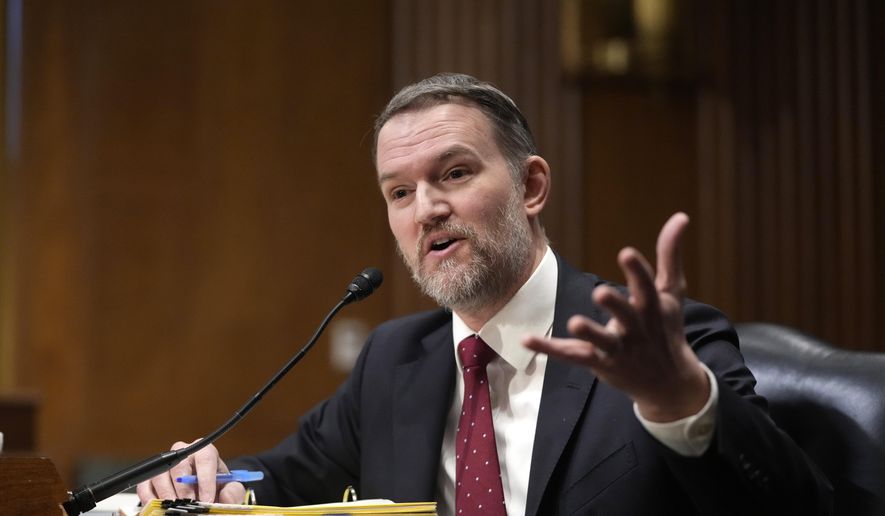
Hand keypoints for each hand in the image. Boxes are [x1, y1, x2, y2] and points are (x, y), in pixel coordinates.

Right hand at [136, 440, 245, 503]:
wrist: (202, 493)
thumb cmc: (215, 488)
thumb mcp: (229, 488)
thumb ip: (233, 491)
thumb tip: (225, 495)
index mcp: (205, 453)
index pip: (205, 457)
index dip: (206, 479)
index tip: (207, 498)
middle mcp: (183, 455)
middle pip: (179, 465)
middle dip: (184, 489)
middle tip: (189, 505)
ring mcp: (165, 466)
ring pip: (160, 476)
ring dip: (167, 496)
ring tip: (175, 509)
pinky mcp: (149, 480)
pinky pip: (145, 487)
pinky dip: (151, 500)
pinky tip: (160, 509)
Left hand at [524, 212, 708, 421]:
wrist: (669, 383)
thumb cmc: (666, 328)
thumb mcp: (671, 292)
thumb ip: (670, 255)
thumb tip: (681, 215)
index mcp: (652, 308)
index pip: (646, 287)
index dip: (637, 270)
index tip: (626, 253)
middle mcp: (636, 329)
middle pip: (626, 315)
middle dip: (615, 305)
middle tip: (600, 292)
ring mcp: (618, 348)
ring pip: (602, 341)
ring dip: (589, 333)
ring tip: (574, 323)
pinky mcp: (600, 363)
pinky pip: (572, 355)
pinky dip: (549, 349)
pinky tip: (527, 340)